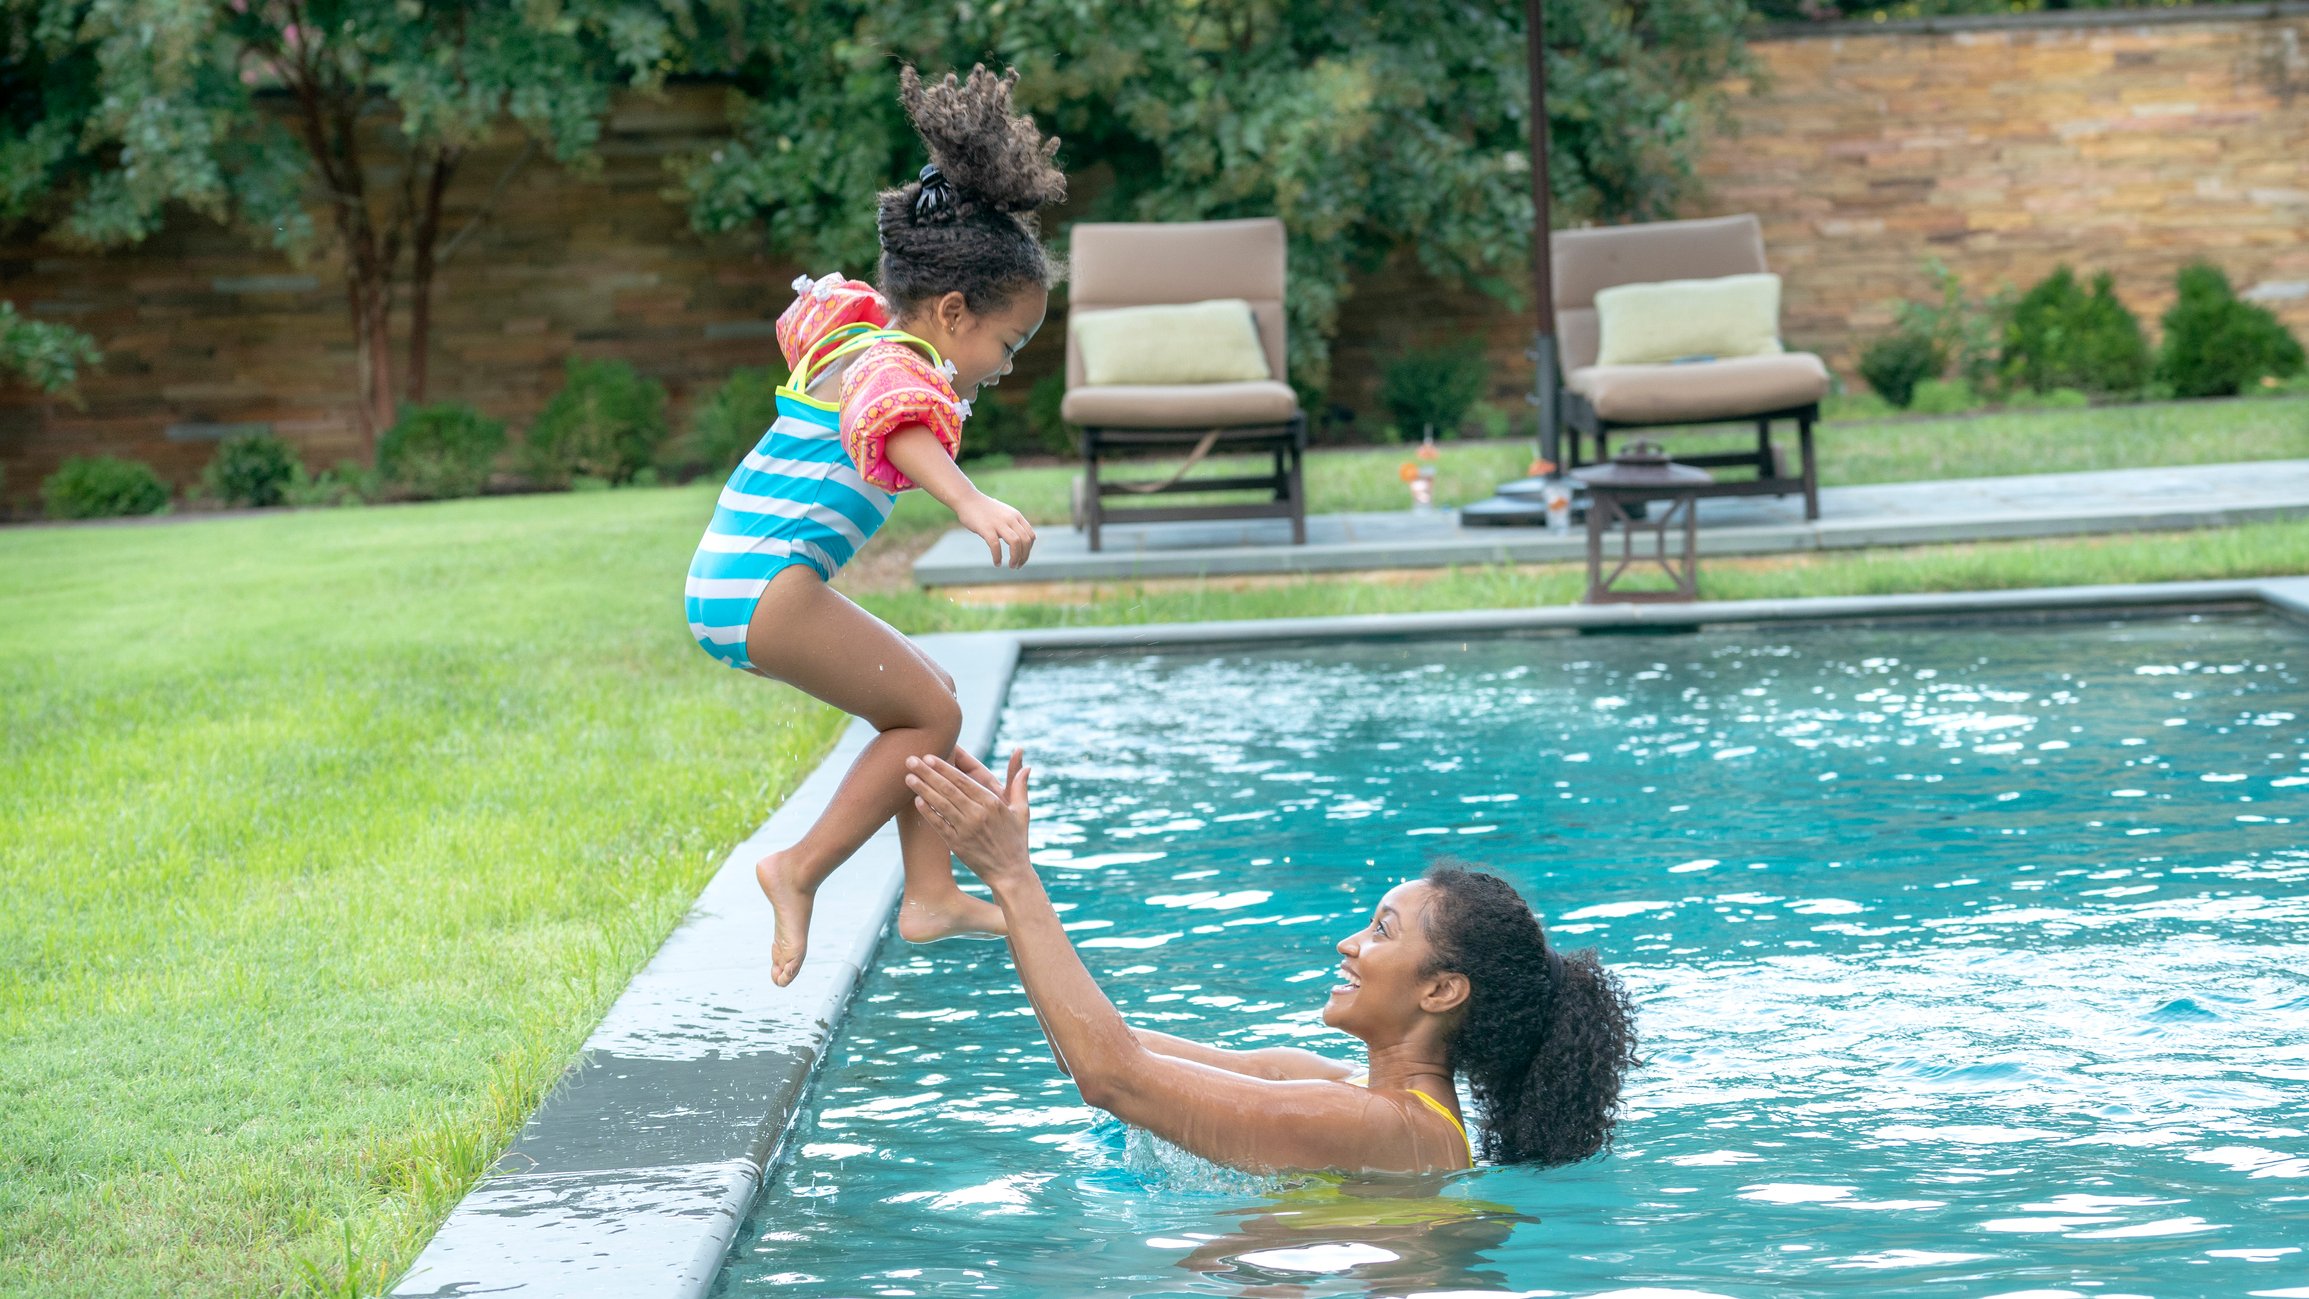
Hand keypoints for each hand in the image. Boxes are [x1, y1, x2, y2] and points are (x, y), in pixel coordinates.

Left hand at [906, 747, 1032, 885]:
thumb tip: (1026, 766)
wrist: (1010, 873)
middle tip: (910, 760)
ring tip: (908, 777)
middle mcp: (978, 814)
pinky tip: (916, 801)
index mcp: (992, 803)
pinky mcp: (957, 844)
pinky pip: (939, 825)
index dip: (944, 767)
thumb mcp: (1022, 812)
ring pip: (940, 804)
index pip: (963, 780)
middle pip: (948, 789)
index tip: (929, 756)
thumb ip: (1019, 786)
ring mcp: (966, 830)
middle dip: (927, 773)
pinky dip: (928, 812)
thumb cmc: (1016, 840)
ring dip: (922, 789)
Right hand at [956, 493, 1035, 568]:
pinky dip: (998, 557)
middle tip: (1018, 566)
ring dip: (1015, 558)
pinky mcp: (986, 528)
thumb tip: (1017, 540)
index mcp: (1016, 516)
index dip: (1029, 550)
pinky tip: (997, 563)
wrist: (967, 499)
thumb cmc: (984, 509)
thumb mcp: (1004, 513)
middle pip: (1025, 541)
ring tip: (1011, 566)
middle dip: (1024, 557)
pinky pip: (996, 546)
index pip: (1031, 536)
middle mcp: (1010, 519)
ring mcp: (998, 523)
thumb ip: (1012, 524)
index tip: (1023, 557)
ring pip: (1015, 543)